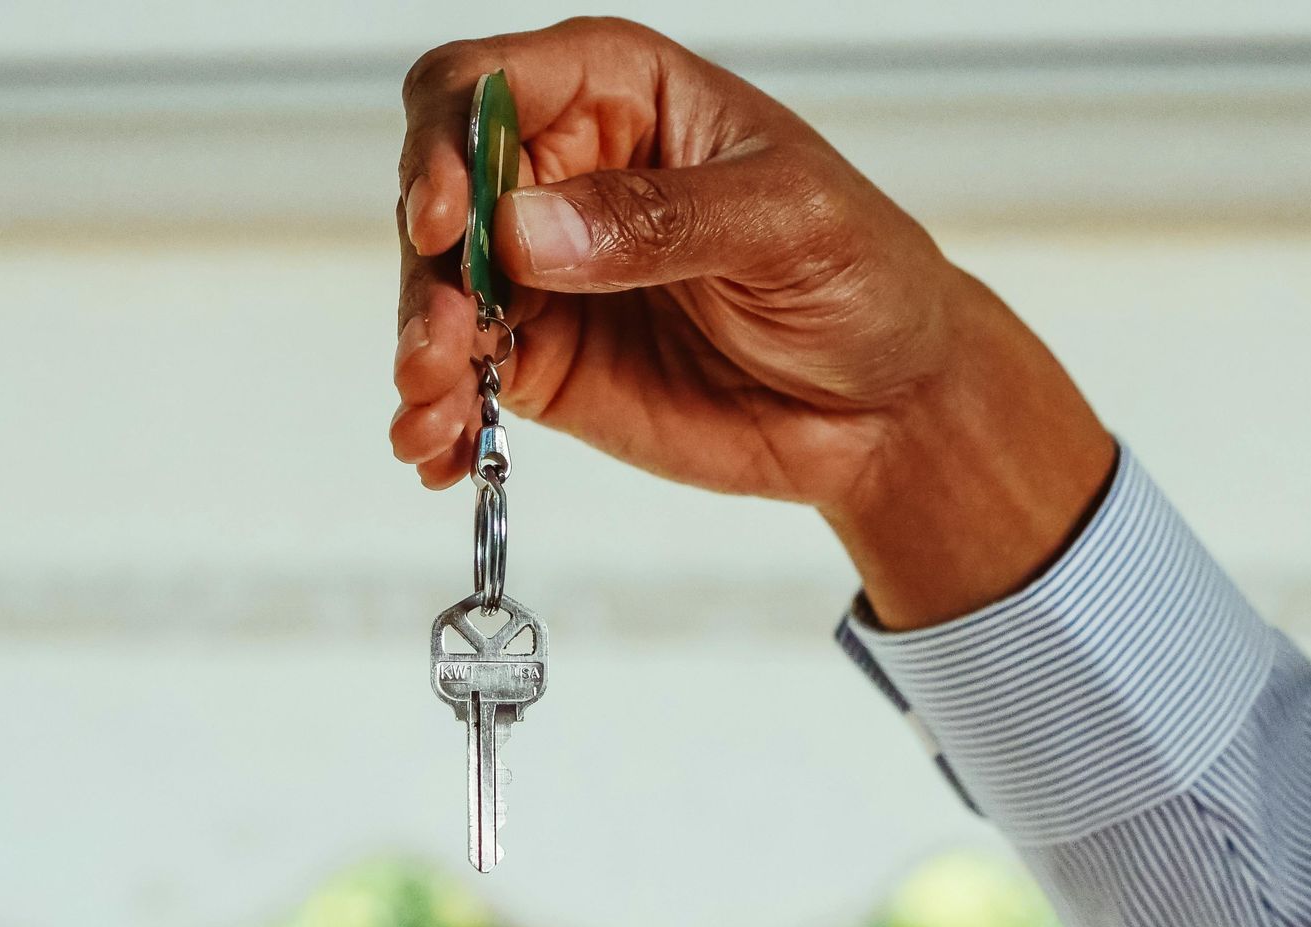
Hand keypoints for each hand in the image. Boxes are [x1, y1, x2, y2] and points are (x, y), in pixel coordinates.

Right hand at [393, 18, 1114, 627]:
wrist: (889, 405)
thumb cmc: (863, 276)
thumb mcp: (786, 223)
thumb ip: (659, 220)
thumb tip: (529, 230)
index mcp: (618, 95)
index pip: (484, 87)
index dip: (445, 143)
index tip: (452, 221)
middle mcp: (562, 174)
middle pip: (439, 194)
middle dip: (428, 271)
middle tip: (442, 347)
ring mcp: (544, 273)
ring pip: (438, 294)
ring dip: (421, 351)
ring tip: (435, 412)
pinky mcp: (544, 361)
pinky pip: (463, 379)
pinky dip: (439, 415)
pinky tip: (439, 454)